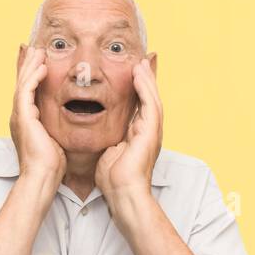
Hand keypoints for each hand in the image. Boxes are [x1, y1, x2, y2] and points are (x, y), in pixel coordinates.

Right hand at [10, 45, 65, 183]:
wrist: (42, 177)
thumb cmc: (52, 166)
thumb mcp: (55, 140)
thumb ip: (56, 127)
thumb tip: (69, 122)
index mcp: (26, 121)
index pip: (27, 92)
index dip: (31, 76)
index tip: (38, 62)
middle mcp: (19, 117)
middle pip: (22, 83)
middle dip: (28, 65)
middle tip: (34, 48)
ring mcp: (19, 116)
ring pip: (23, 83)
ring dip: (30, 65)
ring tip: (38, 51)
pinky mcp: (23, 117)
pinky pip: (26, 90)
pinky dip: (33, 77)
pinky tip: (42, 66)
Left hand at [96, 57, 161, 203]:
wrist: (123, 193)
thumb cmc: (113, 180)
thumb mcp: (108, 152)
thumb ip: (109, 140)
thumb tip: (102, 136)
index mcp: (138, 135)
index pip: (138, 106)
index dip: (136, 90)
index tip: (131, 74)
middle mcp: (148, 131)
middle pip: (149, 99)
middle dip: (145, 80)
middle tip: (141, 61)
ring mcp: (152, 131)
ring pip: (152, 98)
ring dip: (147, 79)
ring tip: (141, 63)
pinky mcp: (151, 132)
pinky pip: (150, 104)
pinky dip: (146, 88)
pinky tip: (140, 74)